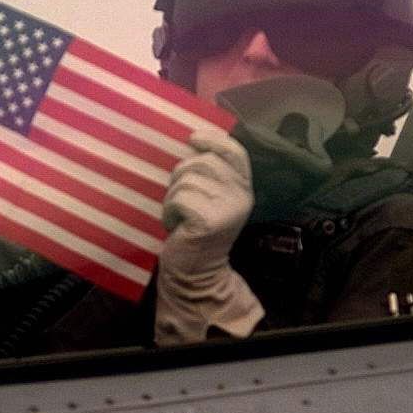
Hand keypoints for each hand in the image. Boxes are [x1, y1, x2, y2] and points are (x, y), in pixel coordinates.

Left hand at [155, 132, 263, 343]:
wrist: (196, 274)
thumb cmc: (194, 231)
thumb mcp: (209, 198)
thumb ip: (209, 173)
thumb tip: (193, 139)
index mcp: (243, 188)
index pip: (235, 151)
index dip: (214, 139)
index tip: (193, 138)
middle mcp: (241, 196)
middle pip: (202, 161)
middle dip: (181, 175)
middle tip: (179, 199)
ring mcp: (227, 208)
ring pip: (187, 179)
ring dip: (173, 196)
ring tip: (179, 215)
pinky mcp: (209, 220)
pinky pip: (178, 198)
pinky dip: (169, 211)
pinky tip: (175, 226)